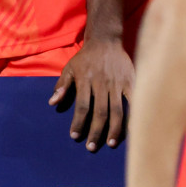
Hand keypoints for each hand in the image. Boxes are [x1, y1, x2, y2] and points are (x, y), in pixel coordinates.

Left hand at [49, 37, 133, 151]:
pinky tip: (132, 131)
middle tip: (91, 147)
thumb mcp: (69, 68)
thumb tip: (52, 102)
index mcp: (85, 80)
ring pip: (116, 109)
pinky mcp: (131, 81)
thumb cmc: (85, 58)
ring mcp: (117, 83)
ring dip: (114, 128)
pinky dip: (133, 116)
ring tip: (110, 143)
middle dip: (95, 130)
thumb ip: (62, 85)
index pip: (82, 105)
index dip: (78, 121)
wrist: (105, 40)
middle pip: (99, 111)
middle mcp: (101, 83)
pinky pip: (133, 101)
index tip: (75, 136)